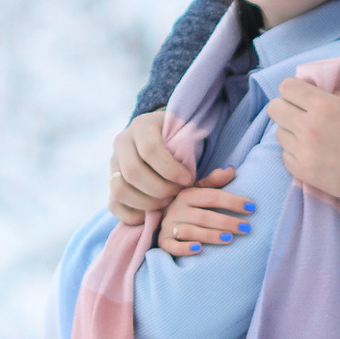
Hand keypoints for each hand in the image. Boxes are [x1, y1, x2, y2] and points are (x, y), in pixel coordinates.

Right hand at [109, 110, 194, 226]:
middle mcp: (121, 142)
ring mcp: (112, 164)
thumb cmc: (180, 140)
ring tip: (167, 204)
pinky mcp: (110, 184)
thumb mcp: (190, 140)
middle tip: (178, 195)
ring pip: (120, 189)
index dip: (171, 169)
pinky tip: (153, 213)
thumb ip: (205, 159)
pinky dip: (133, 214)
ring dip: (147, 202)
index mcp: (142, 125)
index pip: (150, 150)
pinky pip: (113, 204)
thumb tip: (229, 173)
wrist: (160, 138)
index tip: (189, 180)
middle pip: (134, 173)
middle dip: (160, 189)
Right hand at [155, 171, 252, 259]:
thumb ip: (215, 181)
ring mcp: (169, 226)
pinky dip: (184, 248)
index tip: (252, 207)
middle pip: (203, 216)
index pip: (212, 196)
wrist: (164, 220)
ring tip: (229, 238)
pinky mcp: (164, 242)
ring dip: (210, 235)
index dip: (233, 201)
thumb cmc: (189, 206)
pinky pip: (172, 246)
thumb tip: (231, 169)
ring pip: (190, 231)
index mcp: (187, 194)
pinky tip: (199, 249)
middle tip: (246, 228)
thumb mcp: (200, 191)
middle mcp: (176, 209)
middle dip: (227, 221)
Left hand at [269, 84, 339, 203]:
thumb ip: (330, 93)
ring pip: (279, 133)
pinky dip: (295, 152)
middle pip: (274, 109)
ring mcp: (302, 151)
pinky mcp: (301, 171)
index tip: (301, 96)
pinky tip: (311, 153)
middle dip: (285, 108)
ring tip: (308, 137)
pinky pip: (285, 155)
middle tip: (299, 114)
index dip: (293, 90)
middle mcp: (307, 127)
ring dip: (291, 132)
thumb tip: (311, 91)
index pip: (286, 87)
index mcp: (321, 105)